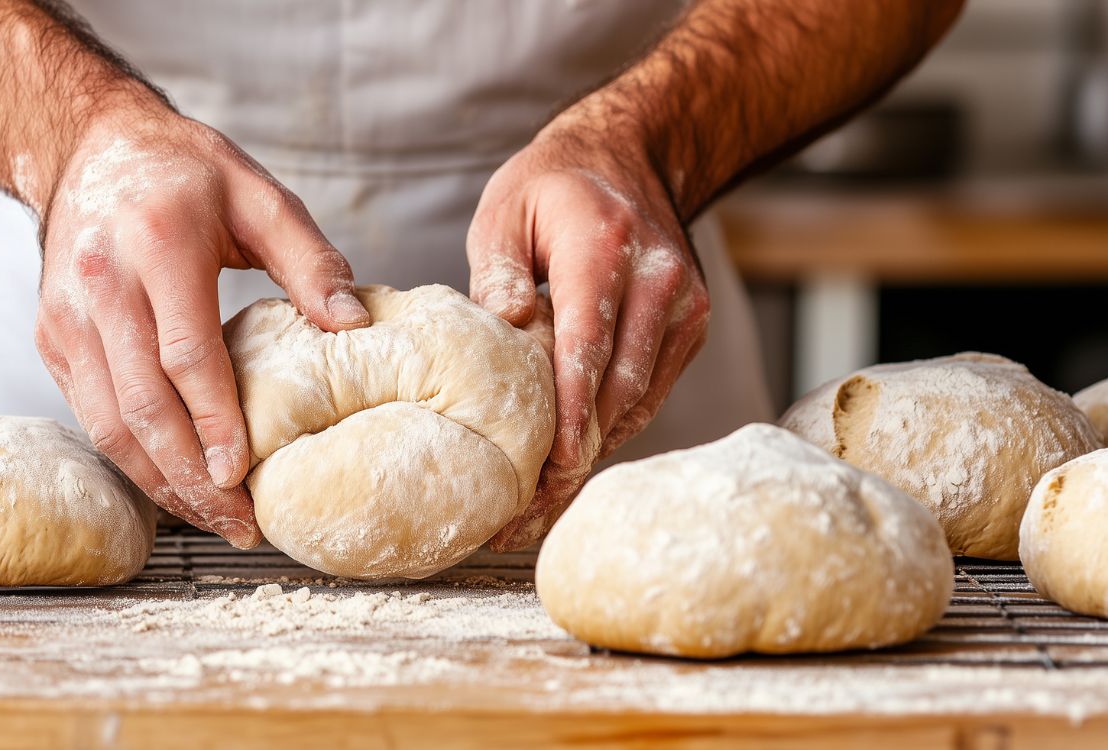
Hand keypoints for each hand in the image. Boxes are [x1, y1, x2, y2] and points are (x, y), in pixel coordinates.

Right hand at [34, 104, 369, 548]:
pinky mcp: (53, 338)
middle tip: (239, 522)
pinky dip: (130, 458)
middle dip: (190, 475)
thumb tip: (353, 324)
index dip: (214, 422)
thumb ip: (309, 258)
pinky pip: (88, 412)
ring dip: (158, 481)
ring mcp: (67, 316)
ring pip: (106, 422)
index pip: (184, 354)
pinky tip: (174, 484)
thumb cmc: (184, 171)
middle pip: (140, 405)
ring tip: (212, 518)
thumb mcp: (258, 193)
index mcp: (158, 243)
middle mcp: (102, 284)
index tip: (246, 474)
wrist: (89, 147)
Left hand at [468, 121, 709, 550]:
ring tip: (537, 508)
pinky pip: (648, 392)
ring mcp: (682, 307)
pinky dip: (611, 428)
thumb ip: (498, 265)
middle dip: (573, 457)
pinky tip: (570, 465)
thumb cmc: (553, 188)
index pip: (589, 345)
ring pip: (637, 401)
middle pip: (618, 388)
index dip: (573, 412)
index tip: (554, 467)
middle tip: (522, 514)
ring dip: (591, 454)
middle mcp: (658, 281)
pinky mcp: (691, 327)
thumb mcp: (505, 207)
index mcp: (605, 248)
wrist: (631, 156)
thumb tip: (502, 320)